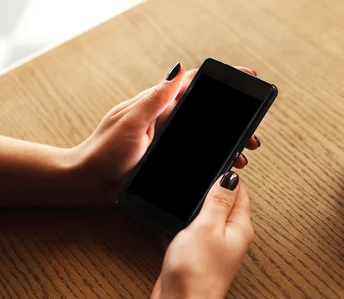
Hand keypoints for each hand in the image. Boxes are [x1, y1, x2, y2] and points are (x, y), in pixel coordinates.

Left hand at [71, 62, 260, 203]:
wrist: (91, 183)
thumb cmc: (104, 150)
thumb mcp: (131, 121)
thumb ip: (155, 98)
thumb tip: (177, 70)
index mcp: (159, 106)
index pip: (195, 86)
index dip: (221, 81)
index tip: (246, 78)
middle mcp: (167, 121)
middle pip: (208, 113)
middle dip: (234, 118)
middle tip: (252, 130)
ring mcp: (171, 141)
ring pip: (207, 137)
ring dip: (229, 142)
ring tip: (245, 151)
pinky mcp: (171, 160)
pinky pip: (200, 156)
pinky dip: (217, 159)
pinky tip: (227, 167)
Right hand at [145, 170, 252, 298]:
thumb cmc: (196, 273)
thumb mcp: (207, 227)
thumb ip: (218, 201)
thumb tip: (231, 177)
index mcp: (240, 228)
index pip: (239, 192)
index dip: (227, 175)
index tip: (215, 160)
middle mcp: (230, 239)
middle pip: (224, 205)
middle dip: (211, 189)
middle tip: (196, 173)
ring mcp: (212, 250)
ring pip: (206, 220)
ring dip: (195, 208)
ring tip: (183, 196)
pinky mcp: (195, 260)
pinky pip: (192, 235)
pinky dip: (183, 225)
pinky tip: (171, 221)